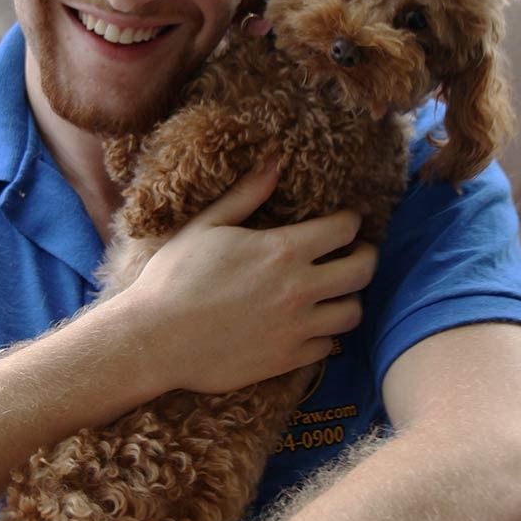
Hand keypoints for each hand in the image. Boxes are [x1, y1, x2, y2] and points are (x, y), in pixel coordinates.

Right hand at [126, 161, 377, 392]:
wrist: (155, 340)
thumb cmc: (174, 278)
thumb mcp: (206, 225)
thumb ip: (247, 194)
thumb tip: (275, 160)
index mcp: (283, 250)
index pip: (345, 229)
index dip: (350, 221)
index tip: (346, 221)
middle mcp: (299, 289)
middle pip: (363, 271)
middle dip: (366, 257)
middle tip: (356, 253)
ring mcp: (297, 328)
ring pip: (353, 313)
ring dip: (348, 299)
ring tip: (334, 292)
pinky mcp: (288, 360)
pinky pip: (327, 347)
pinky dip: (323, 335)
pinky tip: (307, 324)